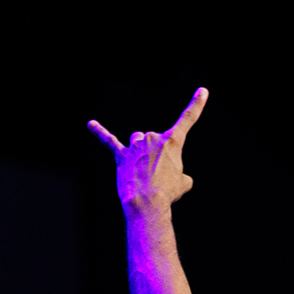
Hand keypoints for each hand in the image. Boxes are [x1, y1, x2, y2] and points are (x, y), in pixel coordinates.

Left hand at [88, 88, 207, 211]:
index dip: (196, 104)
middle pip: (153, 139)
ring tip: (141, 172)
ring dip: (139, 153)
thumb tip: (173, 178)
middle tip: (157, 177)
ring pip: (136, 142)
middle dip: (155, 156)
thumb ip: (179, 174)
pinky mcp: (121, 156)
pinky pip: (108, 140)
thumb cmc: (168, 193)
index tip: (202, 91)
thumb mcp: (183, 184)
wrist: (148, 202)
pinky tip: (90, 124)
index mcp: (173, 141)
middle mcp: (153, 138)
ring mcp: (136, 146)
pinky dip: (99, 132)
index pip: (188, 119)